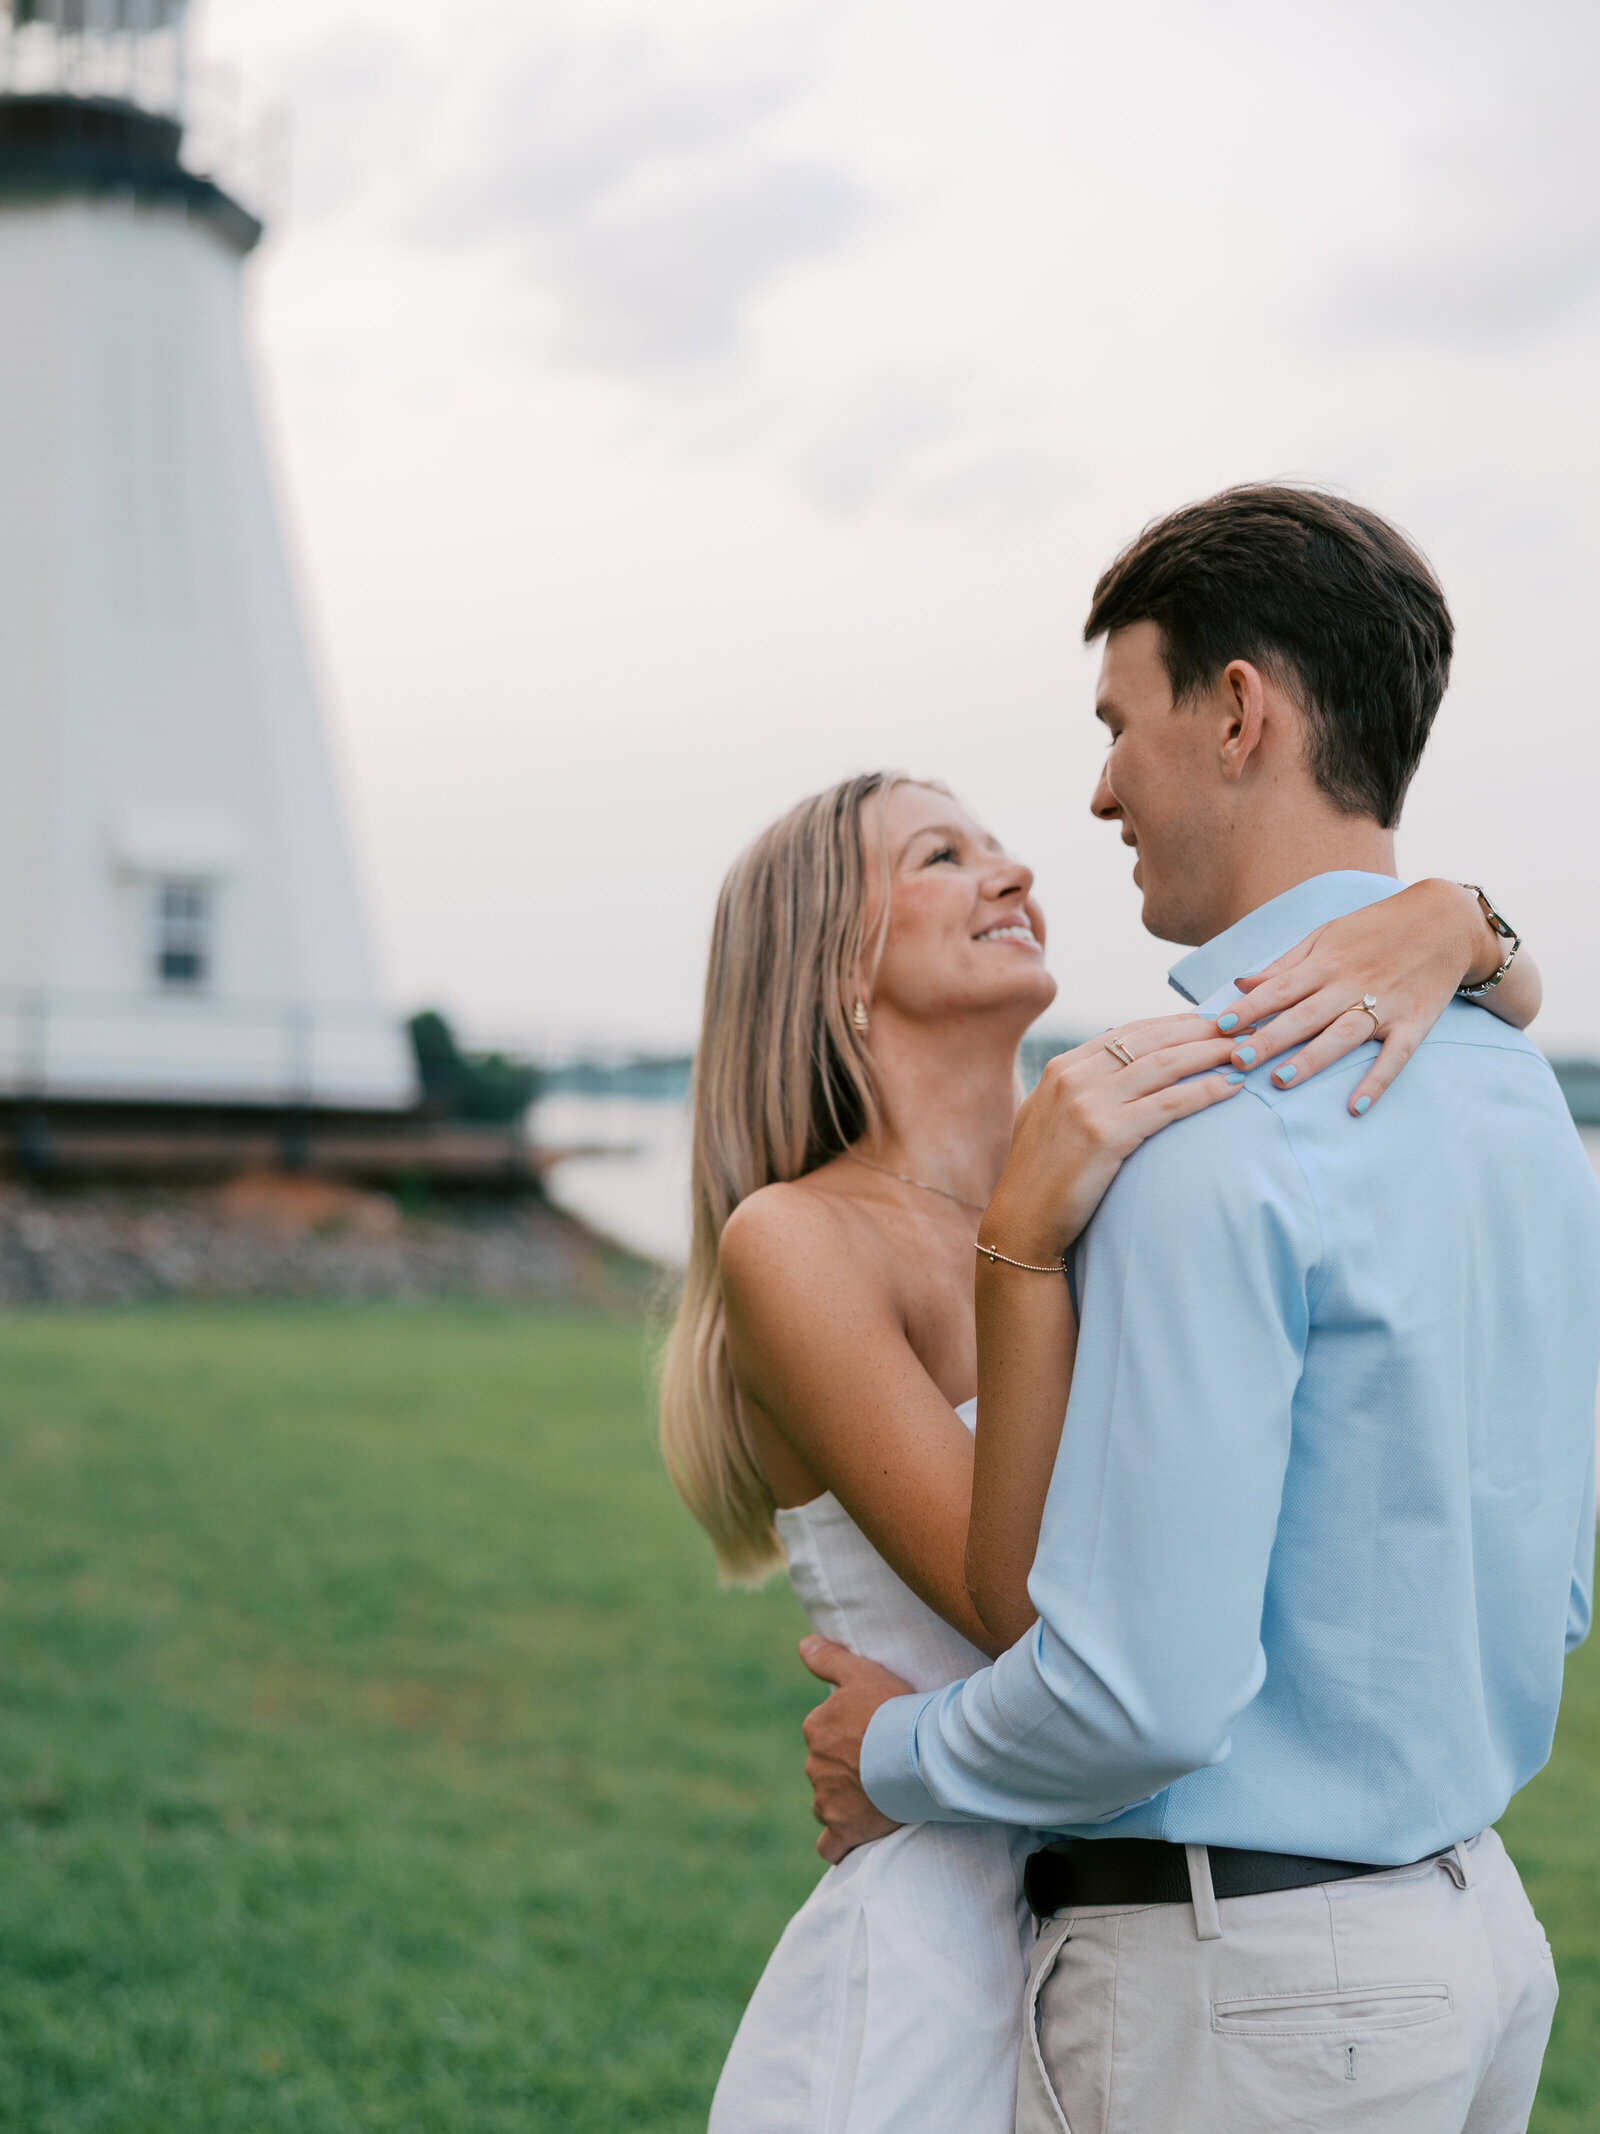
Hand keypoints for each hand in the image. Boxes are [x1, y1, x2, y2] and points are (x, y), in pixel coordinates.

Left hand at [799, 1636, 908, 1863]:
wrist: (918, 1754)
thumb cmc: (893, 1709)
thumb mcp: (861, 1672)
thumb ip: (828, 1658)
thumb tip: (802, 1644)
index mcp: (816, 1728)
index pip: (823, 1733)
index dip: (848, 1734)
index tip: (874, 1735)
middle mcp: (815, 1765)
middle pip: (825, 1768)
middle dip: (845, 1769)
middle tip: (881, 1765)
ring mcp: (827, 1800)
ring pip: (826, 1803)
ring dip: (842, 1802)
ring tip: (875, 1798)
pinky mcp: (844, 1829)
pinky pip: (829, 1845)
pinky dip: (837, 1844)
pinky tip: (848, 1841)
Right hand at [981, 1015, 1240, 1262]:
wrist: (1022, 1223)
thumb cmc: (1043, 1175)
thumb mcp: (1049, 1116)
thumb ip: (1078, 1087)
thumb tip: (1117, 1063)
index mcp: (1062, 1067)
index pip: (1129, 1031)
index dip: (1175, 1023)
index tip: (1210, 1022)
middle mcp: (1073, 1077)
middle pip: (1152, 1039)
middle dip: (1201, 1029)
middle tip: (1241, 1025)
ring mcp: (1088, 1104)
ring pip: (1164, 1064)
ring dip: (1211, 1052)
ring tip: (1246, 1050)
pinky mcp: (1106, 1134)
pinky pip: (1168, 1104)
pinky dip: (1205, 1091)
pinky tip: (1232, 1087)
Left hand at [1219, 880, 1496, 1114]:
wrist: (1447, 921)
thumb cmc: (1376, 929)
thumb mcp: (1327, 935)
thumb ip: (1285, 964)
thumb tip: (1241, 982)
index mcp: (1327, 962)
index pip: (1282, 988)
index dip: (1251, 1007)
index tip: (1222, 1025)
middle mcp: (1352, 984)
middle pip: (1306, 1015)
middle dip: (1271, 1038)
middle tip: (1238, 1060)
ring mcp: (1385, 1005)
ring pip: (1343, 1035)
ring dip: (1313, 1059)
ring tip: (1281, 1081)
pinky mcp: (1414, 1023)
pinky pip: (1394, 1057)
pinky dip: (1377, 1081)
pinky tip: (1356, 1106)